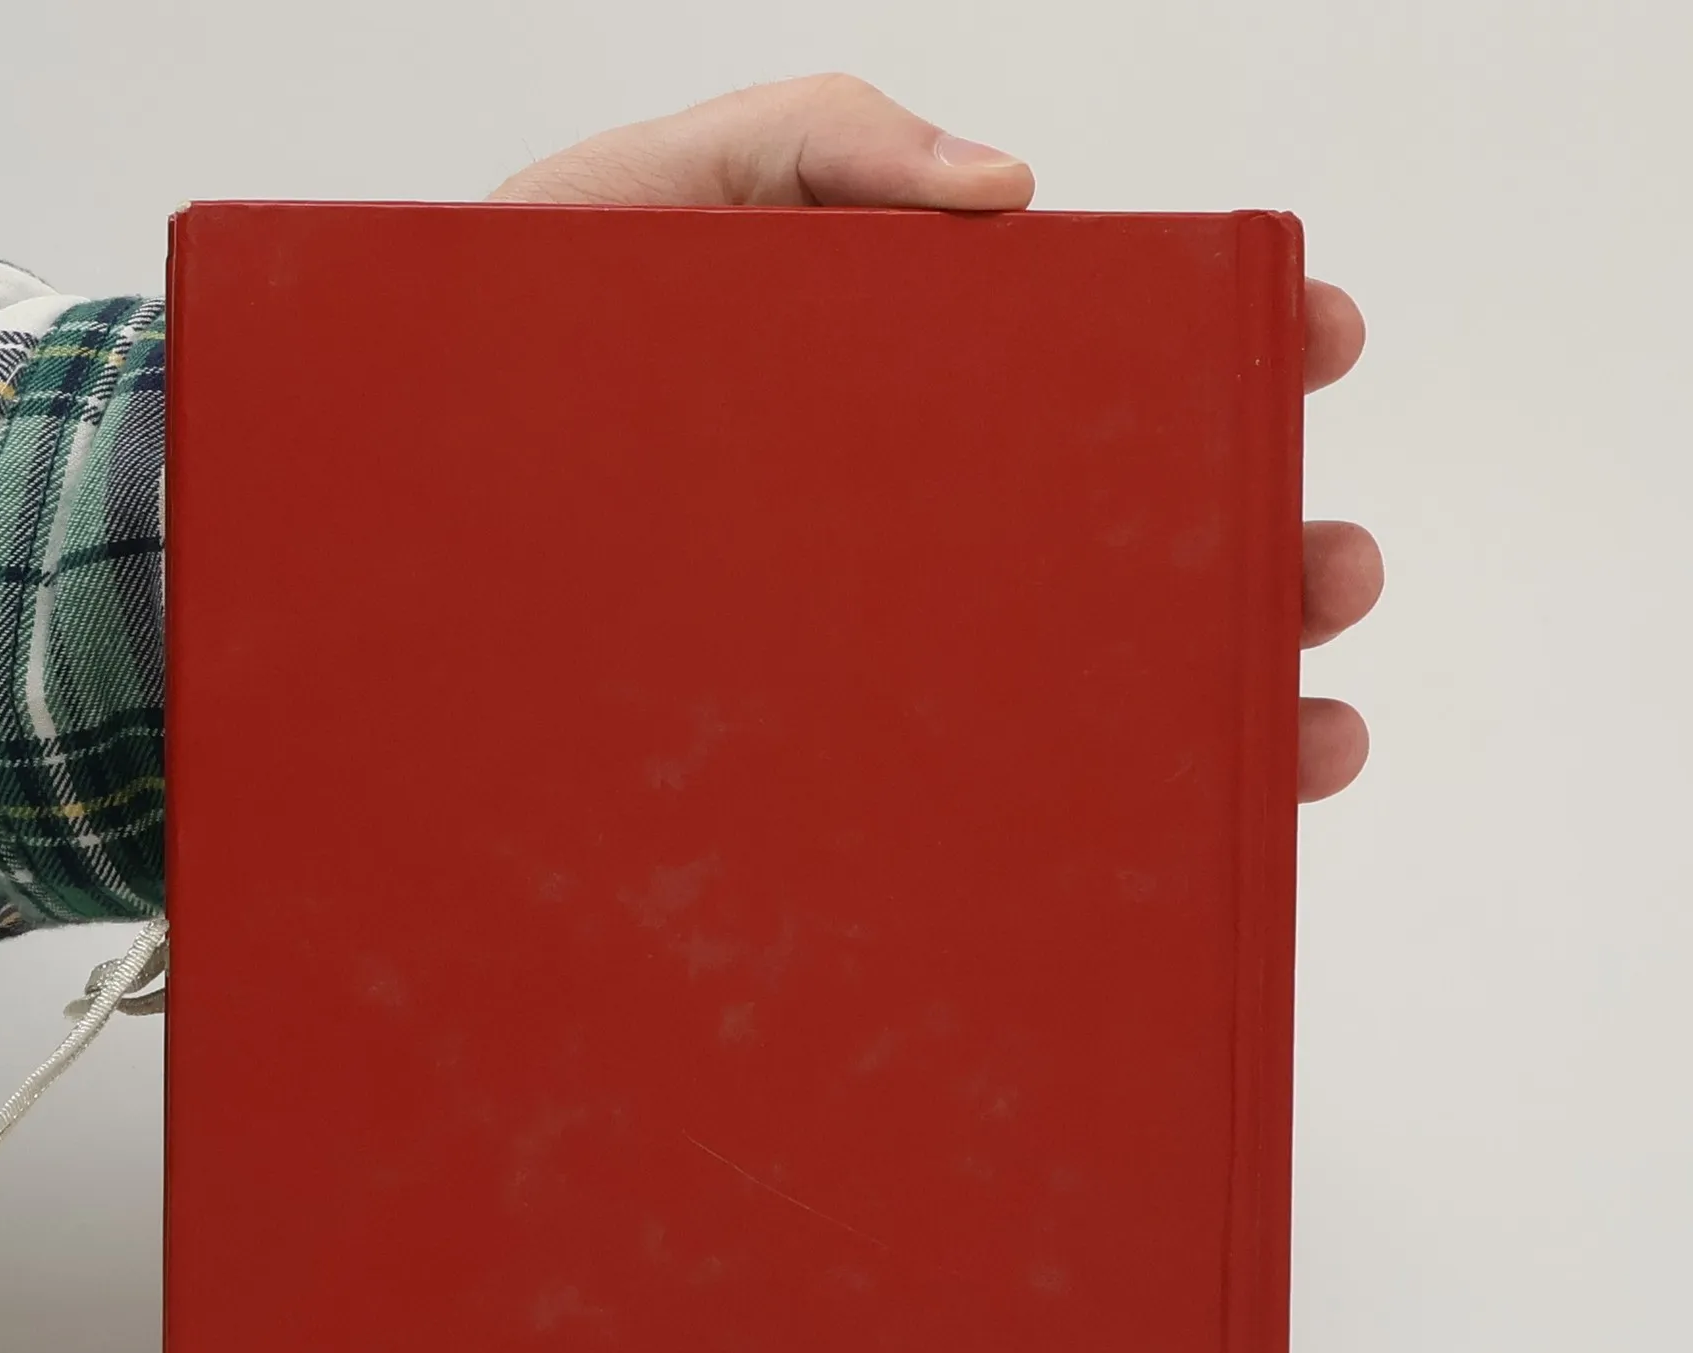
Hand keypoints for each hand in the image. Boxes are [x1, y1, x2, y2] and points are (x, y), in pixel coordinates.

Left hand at [492, 74, 1380, 802]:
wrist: (362, 530)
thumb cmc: (494, 347)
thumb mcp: (656, 196)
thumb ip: (825, 147)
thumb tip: (1017, 187)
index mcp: (907, 396)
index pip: (1104, 374)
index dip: (1224, 351)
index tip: (1313, 340)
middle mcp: (910, 542)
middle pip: (1127, 552)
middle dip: (1260, 560)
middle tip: (1330, 569)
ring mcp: (866, 667)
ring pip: (1074, 702)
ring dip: (1212, 716)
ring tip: (1302, 738)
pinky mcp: (807, 776)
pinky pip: (957, 817)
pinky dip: (1063, 843)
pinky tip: (1132, 864)